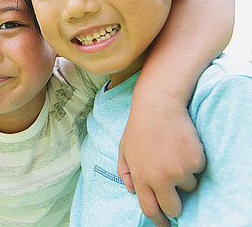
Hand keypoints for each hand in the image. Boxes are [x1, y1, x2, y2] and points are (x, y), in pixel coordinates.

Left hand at [118, 100, 205, 225]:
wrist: (158, 106)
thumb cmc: (139, 127)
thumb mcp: (124, 149)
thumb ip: (125, 172)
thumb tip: (132, 190)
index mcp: (141, 177)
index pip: (150, 209)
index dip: (159, 220)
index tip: (165, 224)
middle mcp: (160, 178)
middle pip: (174, 208)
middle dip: (175, 205)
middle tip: (175, 195)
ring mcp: (179, 171)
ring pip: (188, 187)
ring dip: (184, 177)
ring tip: (173, 154)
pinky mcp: (195, 162)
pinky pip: (198, 171)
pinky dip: (193, 162)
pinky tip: (181, 146)